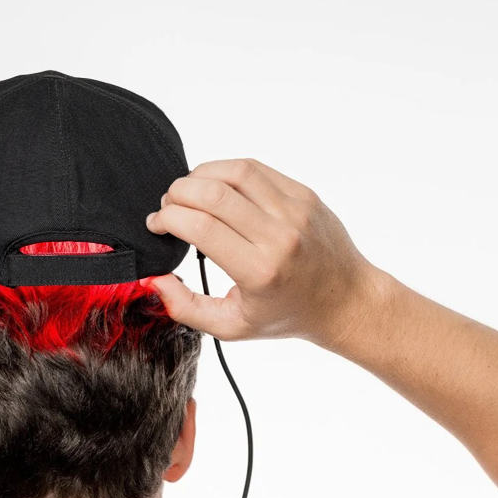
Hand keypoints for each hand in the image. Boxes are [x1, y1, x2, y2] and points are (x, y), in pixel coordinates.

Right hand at [145, 158, 384, 344]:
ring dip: (199, 176)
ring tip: (187, 193)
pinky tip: (214, 187)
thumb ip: (186, 308)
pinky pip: (256, 170)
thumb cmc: (285, 315)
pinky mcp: (303, 194)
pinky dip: (225, 172)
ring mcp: (295, 210)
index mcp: (259, 271)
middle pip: (213, 194)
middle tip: (168, 207)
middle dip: (177, 194)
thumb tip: (154, 279)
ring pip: (235, 171)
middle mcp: (280, 236)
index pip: (201, 227)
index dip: (167, 218)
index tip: (156, 225)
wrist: (344, 300)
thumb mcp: (231, 326)